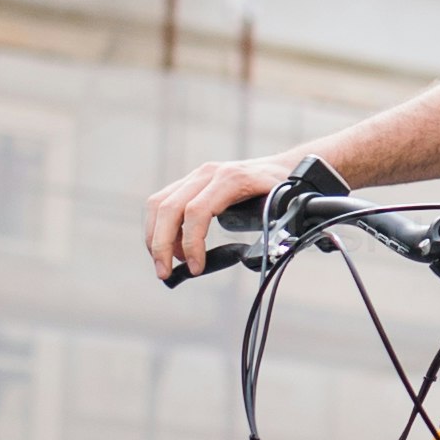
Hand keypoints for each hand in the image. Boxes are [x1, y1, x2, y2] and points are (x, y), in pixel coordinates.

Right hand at [142, 150, 294, 282]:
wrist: (284, 167)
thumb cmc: (284, 191)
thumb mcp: (282, 210)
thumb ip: (271, 231)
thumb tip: (253, 257)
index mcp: (231, 179)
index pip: (196, 211)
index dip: (191, 242)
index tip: (195, 268)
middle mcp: (208, 174)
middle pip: (168, 207)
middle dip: (160, 245)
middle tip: (164, 273)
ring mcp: (196, 176)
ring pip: (159, 204)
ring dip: (155, 237)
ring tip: (167, 263)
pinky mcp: (189, 183)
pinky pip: (163, 203)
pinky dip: (160, 228)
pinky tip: (174, 249)